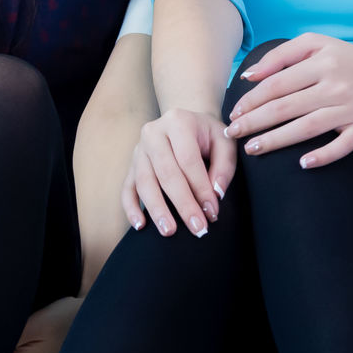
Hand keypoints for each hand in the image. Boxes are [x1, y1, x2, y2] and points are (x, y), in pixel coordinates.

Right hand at [124, 105, 235, 235]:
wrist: (184, 122)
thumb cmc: (208, 134)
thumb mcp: (224, 141)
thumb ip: (225, 165)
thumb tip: (216, 193)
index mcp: (178, 121)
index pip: (188, 160)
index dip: (201, 188)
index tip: (212, 212)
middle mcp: (153, 133)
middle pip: (166, 173)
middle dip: (183, 203)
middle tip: (197, 228)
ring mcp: (139, 150)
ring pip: (144, 182)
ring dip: (157, 209)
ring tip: (169, 231)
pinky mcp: (131, 165)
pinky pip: (127, 188)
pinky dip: (131, 207)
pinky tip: (140, 225)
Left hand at [224, 33, 352, 167]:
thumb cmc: (344, 59)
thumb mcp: (315, 44)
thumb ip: (280, 55)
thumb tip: (248, 76)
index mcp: (322, 63)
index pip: (277, 84)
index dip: (252, 100)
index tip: (235, 113)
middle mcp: (337, 85)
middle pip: (287, 107)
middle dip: (255, 122)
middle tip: (233, 134)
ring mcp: (352, 108)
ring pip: (308, 128)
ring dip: (277, 140)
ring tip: (253, 149)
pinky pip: (343, 146)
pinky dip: (323, 156)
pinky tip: (302, 164)